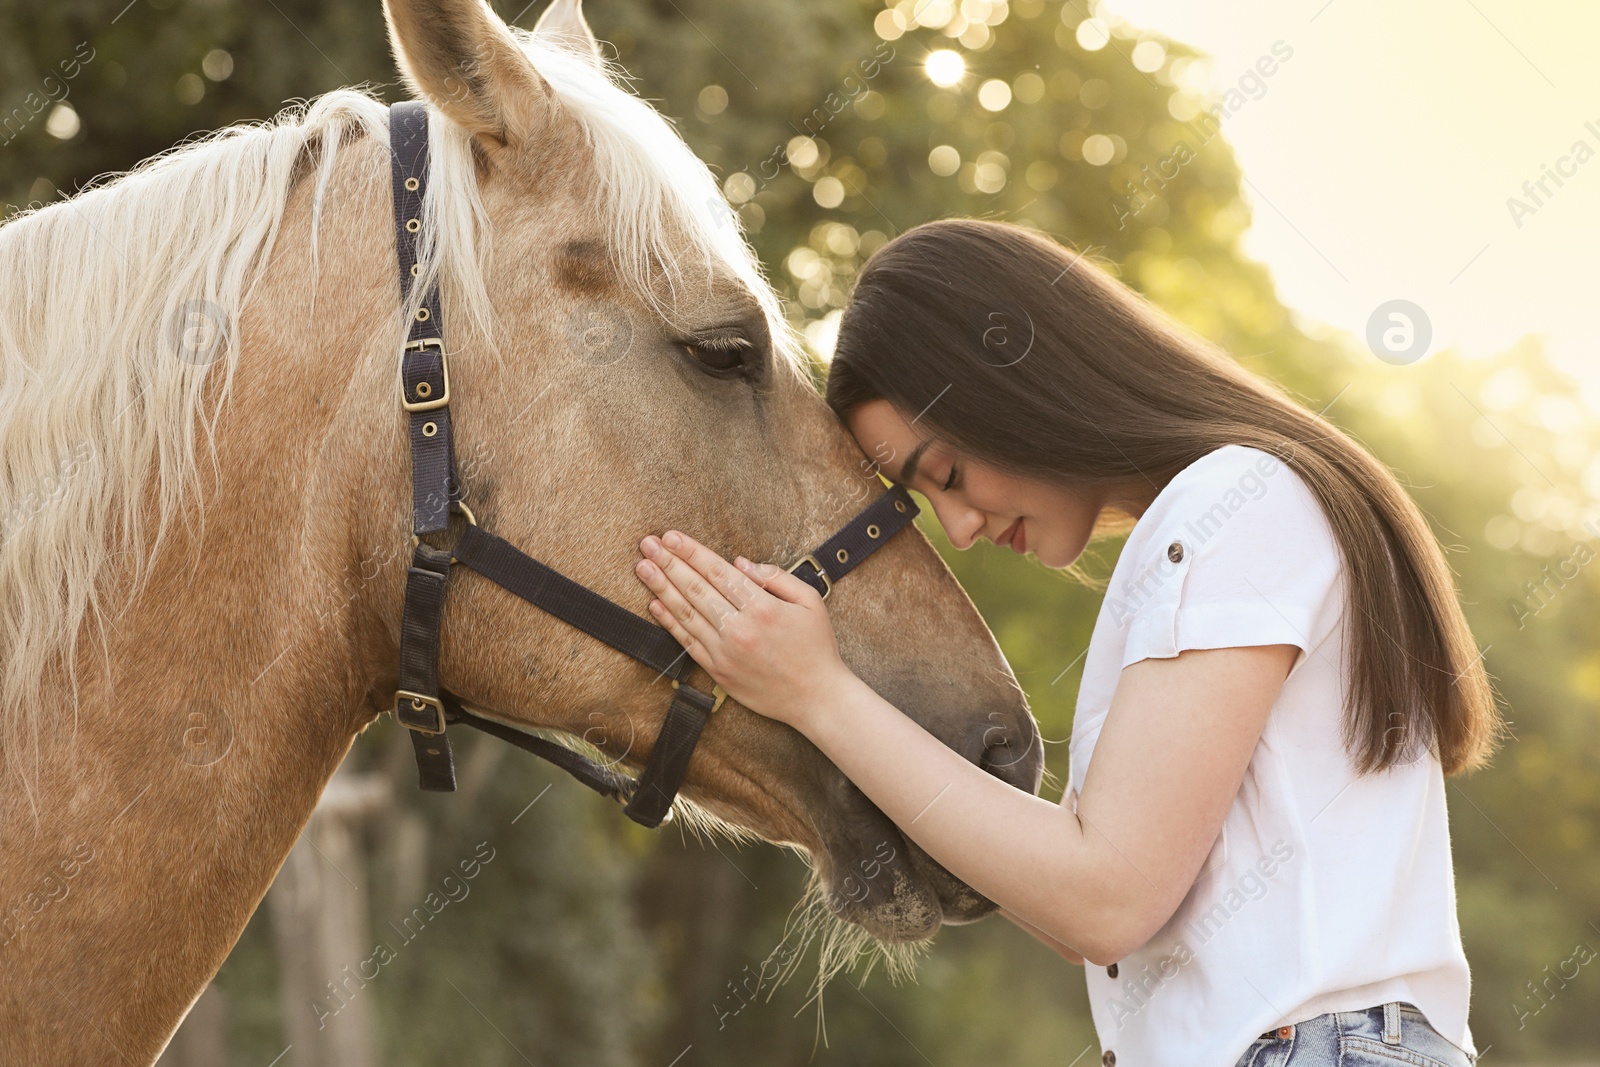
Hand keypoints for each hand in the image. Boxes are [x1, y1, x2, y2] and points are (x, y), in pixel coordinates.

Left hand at [633, 530, 853, 730]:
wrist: (816, 698)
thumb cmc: (817, 647)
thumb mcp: (811, 602)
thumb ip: (777, 578)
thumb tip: (741, 563)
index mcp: (763, 608)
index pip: (719, 572)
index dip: (692, 552)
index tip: (671, 537)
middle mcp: (740, 629)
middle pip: (696, 589)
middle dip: (669, 563)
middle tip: (648, 544)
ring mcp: (725, 652)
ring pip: (687, 613)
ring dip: (661, 588)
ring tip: (643, 568)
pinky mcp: (718, 671)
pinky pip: (687, 642)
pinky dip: (669, 622)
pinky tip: (654, 604)